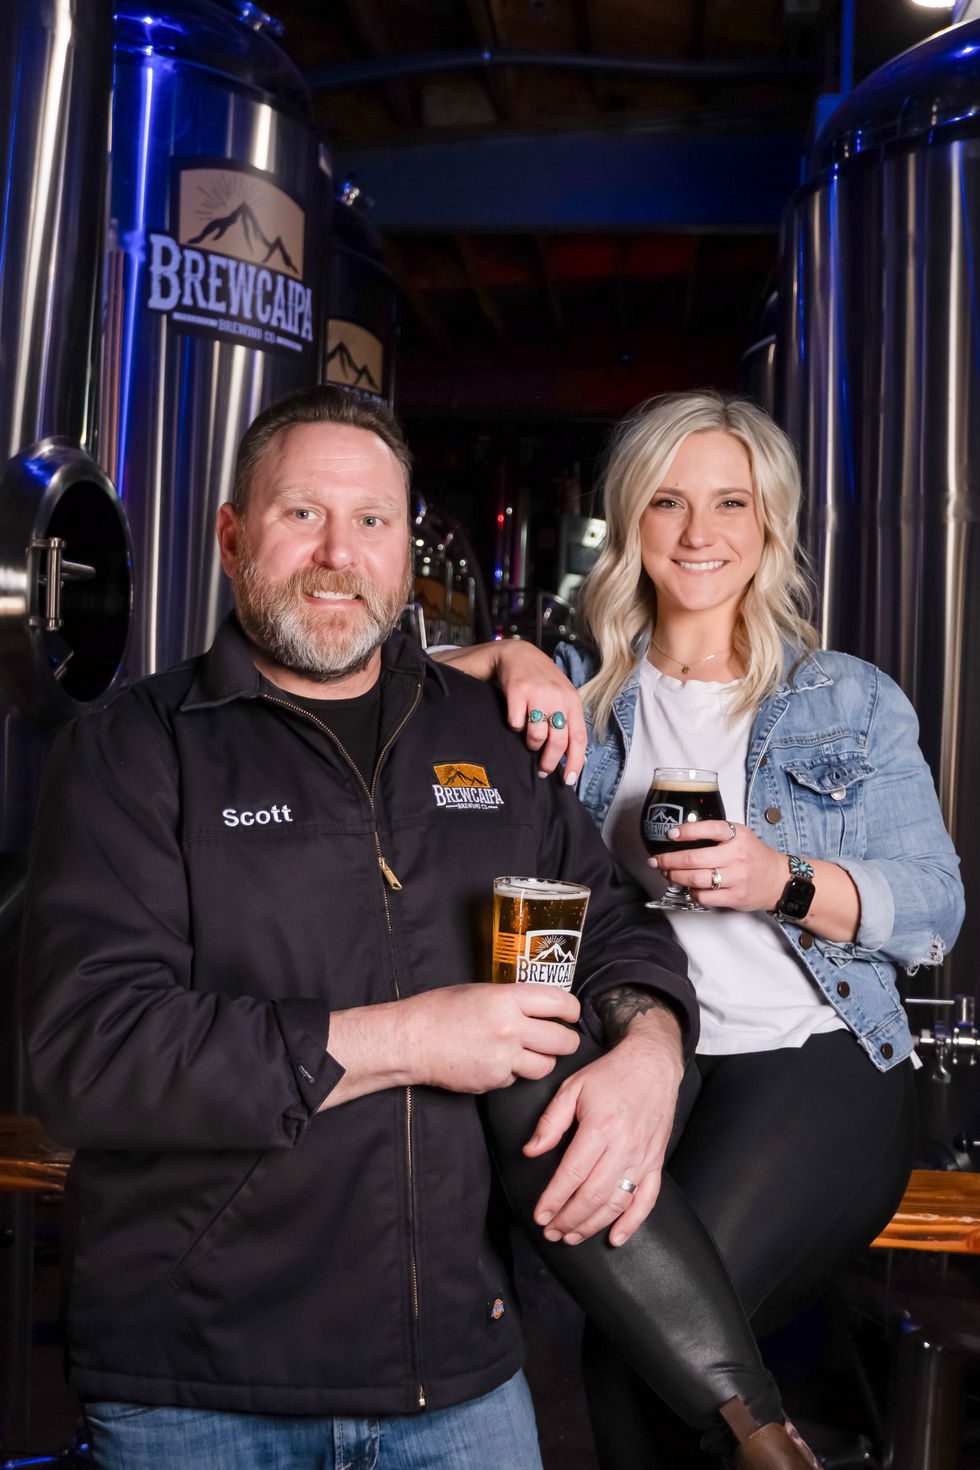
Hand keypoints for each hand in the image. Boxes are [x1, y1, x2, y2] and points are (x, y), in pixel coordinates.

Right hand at [406, 983, 580, 1092]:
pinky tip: (499, 1061)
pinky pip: (518, 1078)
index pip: (559, 1003)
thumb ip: (513, 999)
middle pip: (563, 1041)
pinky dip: (514, 1072)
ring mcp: (503, 1059)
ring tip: (533, 1052)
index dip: (571, 1009)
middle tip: (562, 1037)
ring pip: (547, 1066)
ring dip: (544, 1059)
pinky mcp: (494, 1081)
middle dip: (566, 1040)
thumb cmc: (439, 1011)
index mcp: (507, 1000)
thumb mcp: (480, 991)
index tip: (571, 1013)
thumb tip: (540, 1006)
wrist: (410, 1041)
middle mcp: (510, 1029)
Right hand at [433, 641, 585, 781]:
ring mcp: (537, 693)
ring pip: (537, 735)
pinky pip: (516, 723)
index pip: (579, 738)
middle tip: (543, 770)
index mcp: (573, 701)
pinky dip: (514, 726)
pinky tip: (515, 719)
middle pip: (558, 741)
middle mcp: (558, 697)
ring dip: (531, 743)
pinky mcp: (517, 691)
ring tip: (529, 740)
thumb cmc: (541, 681)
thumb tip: (578, 758)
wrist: (518, 653)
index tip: (569, 780)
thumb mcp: (562, 697)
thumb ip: (570, 723)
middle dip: (550, 761)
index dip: (575, 762)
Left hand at [523, 1009, 683, 1245]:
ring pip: (617, 1202)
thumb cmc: (610, 1075)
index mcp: (601, 1127)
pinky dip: (632, 1223)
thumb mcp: (572, 1088)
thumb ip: (551, 1121)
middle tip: (551, 1232)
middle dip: (569, 1219)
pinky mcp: (656, 1162)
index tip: (540, 1216)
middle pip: (593, 1195)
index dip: (554, 1199)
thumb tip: (531, 1152)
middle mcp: (624, 1146)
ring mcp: (643, 1157)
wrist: (652, 1065)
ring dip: (592, 1224)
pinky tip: (615, 1237)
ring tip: (571, 1236)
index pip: (572, 1174)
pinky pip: (647, 1200)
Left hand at [650, 820, 784, 911]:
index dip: (687, 831)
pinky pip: (704, 896)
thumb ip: (717, 834)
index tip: (671, 834)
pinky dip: (691, 893)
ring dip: (675, 877)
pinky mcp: (735, 897)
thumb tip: (681, 835)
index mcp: (738, 836)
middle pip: (694, 858)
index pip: (709, 828)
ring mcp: (736, 878)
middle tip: (657, 861)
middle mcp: (737, 856)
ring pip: (695, 879)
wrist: (779, 880)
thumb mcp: (741, 836)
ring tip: (667, 874)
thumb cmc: (755, 857)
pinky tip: (688, 888)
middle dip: (669, 860)